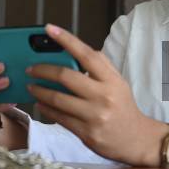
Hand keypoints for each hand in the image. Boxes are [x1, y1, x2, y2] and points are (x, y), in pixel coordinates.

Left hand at [26, 24, 168, 165]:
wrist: (136, 139)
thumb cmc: (123, 107)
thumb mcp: (118, 82)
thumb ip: (100, 66)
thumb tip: (77, 50)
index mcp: (111, 80)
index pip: (86, 55)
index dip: (66, 40)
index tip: (50, 29)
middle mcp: (103, 96)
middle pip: (66, 77)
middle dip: (43, 70)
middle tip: (31, 68)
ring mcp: (94, 116)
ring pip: (58, 99)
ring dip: (40, 91)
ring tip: (31, 86)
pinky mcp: (86, 133)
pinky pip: (59, 118)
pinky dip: (46, 108)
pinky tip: (40, 103)